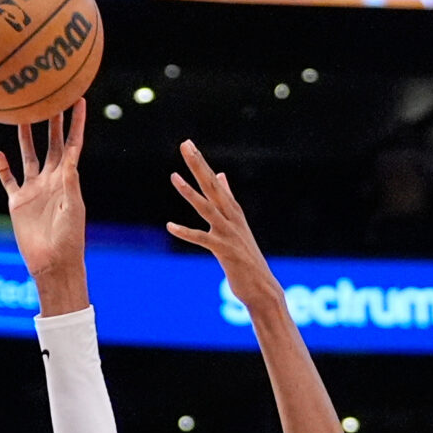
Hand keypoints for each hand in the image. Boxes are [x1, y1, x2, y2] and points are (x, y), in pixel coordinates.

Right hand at [0, 102, 88, 309]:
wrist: (52, 263)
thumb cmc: (69, 238)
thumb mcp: (73, 208)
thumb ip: (70, 183)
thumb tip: (69, 160)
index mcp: (68, 179)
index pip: (73, 144)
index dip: (76, 123)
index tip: (78, 99)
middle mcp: (51, 180)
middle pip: (50, 144)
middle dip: (51, 121)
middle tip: (48, 96)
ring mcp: (34, 189)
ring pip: (28, 156)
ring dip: (25, 137)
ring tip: (21, 116)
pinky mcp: (18, 202)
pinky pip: (9, 180)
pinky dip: (3, 168)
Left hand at [166, 141, 283, 314]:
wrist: (262, 288)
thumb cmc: (246, 259)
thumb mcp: (236, 224)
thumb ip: (227, 199)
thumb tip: (220, 176)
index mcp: (233, 211)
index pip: (214, 182)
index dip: (201, 163)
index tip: (188, 144)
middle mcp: (232, 218)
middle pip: (212, 186)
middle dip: (198, 165)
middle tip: (185, 144)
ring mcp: (229, 234)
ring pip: (207, 208)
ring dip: (190, 192)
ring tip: (174, 176)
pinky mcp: (225, 251)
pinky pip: (202, 239)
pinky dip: (186, 232)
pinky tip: (170, 226)